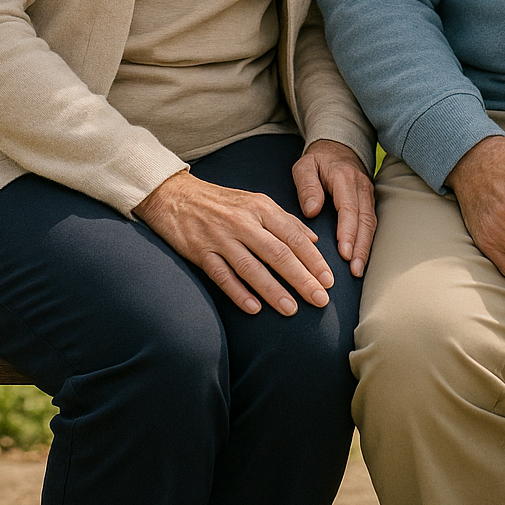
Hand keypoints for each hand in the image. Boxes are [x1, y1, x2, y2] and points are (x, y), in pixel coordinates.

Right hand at [134, 169, 335, 316]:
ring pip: (251, 266)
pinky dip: (238, 292)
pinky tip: (254, 309)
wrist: (175, 195)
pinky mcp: (200, 251)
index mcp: (261, 207)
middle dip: (302, 278)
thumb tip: (314, 240)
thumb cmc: (221, 202)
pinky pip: (222, 275)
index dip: (313, 260)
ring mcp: (221, 237)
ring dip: (273, 290)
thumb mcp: (256, 202)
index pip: (293, 236)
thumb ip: (286, 220)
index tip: (329, 280)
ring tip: (292, 309)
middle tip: (320, 300)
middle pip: (278, 253)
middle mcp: (243, 221)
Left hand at [292, 139, 376, 276]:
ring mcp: (368, 194)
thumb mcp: (304, 165)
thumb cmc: (318, 159)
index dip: (348, 232)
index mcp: (345, 177)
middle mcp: (361, 186)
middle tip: (354, 269)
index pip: (349, 208)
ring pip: (371, 223)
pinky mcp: (369, 201)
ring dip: (366, 248)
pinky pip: (372, 223)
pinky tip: (362, 258)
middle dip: (361, 247)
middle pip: (365, 220)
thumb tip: (312, 211)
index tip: (344, 252)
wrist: (339, 146)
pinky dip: (368, 242)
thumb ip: (307, 186)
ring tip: (358, 270)